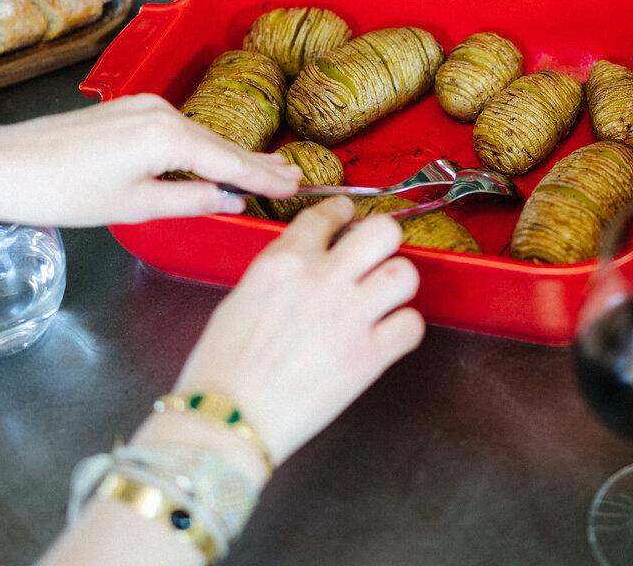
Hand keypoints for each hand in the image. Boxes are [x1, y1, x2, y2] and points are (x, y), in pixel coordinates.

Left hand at [0, 94, 301, 225]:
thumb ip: (191, 199)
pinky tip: (217, 157)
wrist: (5, 165)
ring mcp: (145, 106)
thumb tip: (231, 199)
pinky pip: (180, 130)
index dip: (265, 178)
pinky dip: (204, 147)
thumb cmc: (64, 191)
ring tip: (268, 169)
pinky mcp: (130, 110)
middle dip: (258, 162)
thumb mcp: (135, 206)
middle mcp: (162, 111)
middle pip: (221, 144)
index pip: (230, 162)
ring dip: (232, 155)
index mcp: (168, 136)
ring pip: (201, 135)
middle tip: (295, 175)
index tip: (296, 186)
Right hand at [171, 197, 424, 464]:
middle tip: (376, 254)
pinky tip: (388, 335)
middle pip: (382, 231)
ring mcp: (350, 315)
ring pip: (405, 272)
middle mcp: (322, 278)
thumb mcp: (240, 297)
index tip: (346, 217)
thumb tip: (302, 273)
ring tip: (385, 296)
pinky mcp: (369, 357)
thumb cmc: (221, 367)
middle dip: (383, 240)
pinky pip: (411, 326)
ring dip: (398, 284)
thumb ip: (280, 276)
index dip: (342, 213)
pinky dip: (404, 329)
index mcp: (284, 261)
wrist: (225, 418)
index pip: (327, 215)